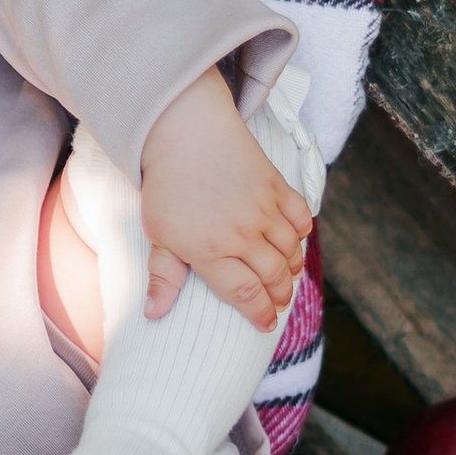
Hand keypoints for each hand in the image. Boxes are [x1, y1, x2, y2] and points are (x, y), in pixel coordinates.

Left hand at [137, 73, 312, 332]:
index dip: (260, 312)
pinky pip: (301, 217)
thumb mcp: (157, 234)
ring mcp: (263, 209)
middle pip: (273, 276)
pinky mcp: (276, 186)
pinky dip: (302, 233)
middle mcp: (242, 234)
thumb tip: (154, 314)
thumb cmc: (165, 185)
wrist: (184, 131)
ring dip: (292, 268)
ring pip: (291, 250)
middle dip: (279, 295)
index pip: (245, 293)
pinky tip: (295, 241)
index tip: (266, 323)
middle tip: (278, 303)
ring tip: (286, 277)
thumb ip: (164, 275)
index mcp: (210, 251)